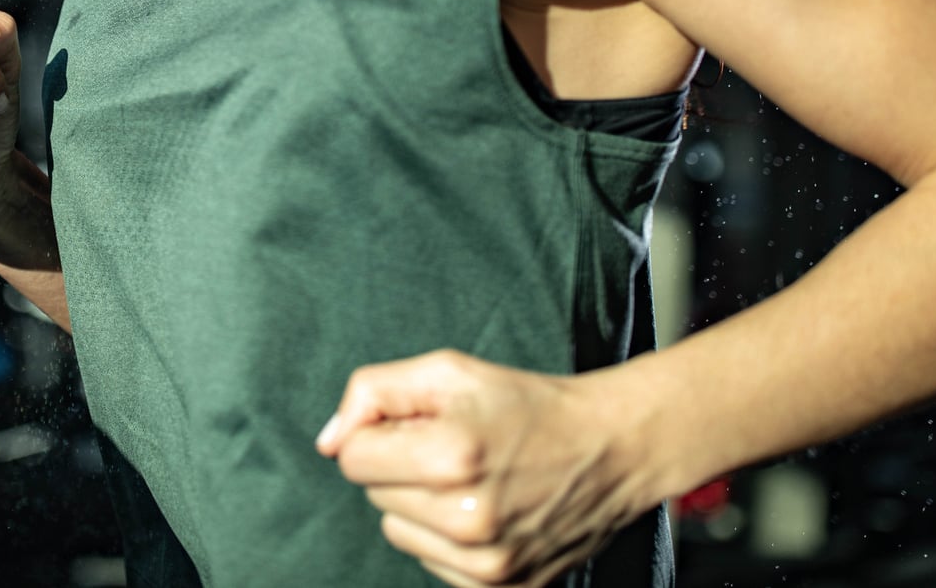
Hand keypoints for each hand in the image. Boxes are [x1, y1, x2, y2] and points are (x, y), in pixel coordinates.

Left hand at [316, 350, 654, 586]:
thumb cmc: (525, 404)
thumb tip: (328, 441)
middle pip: (373, 496)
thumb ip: (372, 392)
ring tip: (471, 479)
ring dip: (421, 506)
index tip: (418, 426)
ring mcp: (489, 564)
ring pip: (398, 533)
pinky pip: (433, 564)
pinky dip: (448, 539)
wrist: (608, 448)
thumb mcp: (447, 370)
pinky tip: (487, 510)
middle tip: (455, 447)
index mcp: (451, 456)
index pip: (352, 459)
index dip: (378, 434)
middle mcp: (468, 519)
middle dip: (402, 467)